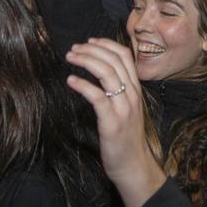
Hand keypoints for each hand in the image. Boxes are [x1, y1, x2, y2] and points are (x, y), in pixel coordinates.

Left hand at [65, 38, 164, 206]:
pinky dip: (83, 85)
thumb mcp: (126, 108)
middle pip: (114, 60)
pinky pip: (98, 97)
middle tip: (73, 49)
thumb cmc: (125, 137)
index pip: (124, 56)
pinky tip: (71, 81)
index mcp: (135, 89)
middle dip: (91, 50)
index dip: (105, 44)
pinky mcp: (112, 122)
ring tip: (70, 58)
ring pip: (107, 74)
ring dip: (86, 61)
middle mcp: (132, 95)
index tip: (89, 41)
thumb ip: (118, 90)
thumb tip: (100, 73)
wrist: (133, 165)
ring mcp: (124, 108)